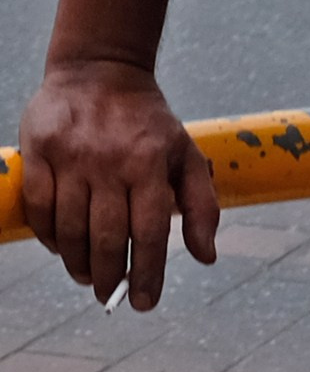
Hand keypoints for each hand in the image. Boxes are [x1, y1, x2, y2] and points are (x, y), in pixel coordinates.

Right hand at [18, 61, 220, 308]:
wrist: (101, 68)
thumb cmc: (147, 123)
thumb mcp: (186, 153)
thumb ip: (201, 205)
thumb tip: (207, 257)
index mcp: (152, 160)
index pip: (150, 231)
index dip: (148, 274)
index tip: (144, 303)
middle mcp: (112, 160)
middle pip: (107, 239)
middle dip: (110, 278)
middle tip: (109, 294)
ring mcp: (73, 155)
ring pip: (70, 231)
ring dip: (78, 264)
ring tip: (87, 276)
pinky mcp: (40, 150)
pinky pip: (39, 209)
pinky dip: (48, 237)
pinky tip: (60, 247)